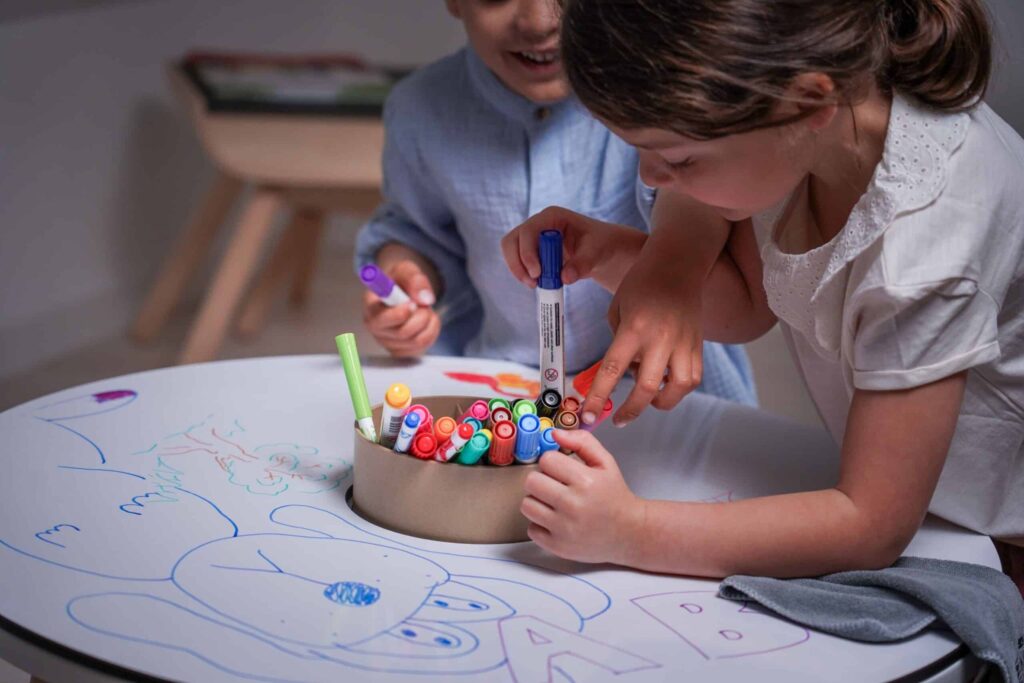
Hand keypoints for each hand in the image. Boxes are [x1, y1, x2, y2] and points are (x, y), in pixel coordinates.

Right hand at [362, 259, 440, 357]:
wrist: (403, 291)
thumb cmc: (400, 281)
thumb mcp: (406, 269)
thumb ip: (414, 279)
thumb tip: (425, 299)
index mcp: (370, 306)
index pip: (380, 319)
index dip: (400, 314)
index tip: (412, 304)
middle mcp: (375, 327)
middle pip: (402, 333)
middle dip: (420, 316)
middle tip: (422, 304)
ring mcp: (387, 341)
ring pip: (416, 341)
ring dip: (428, 323)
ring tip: (424, 310)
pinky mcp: (400, 350)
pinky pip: (422, 347)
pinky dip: (432, 332)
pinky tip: (427, 321)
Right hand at [502, 206, 645, 292]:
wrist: (601, 250)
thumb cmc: (601, 244)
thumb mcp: (597, 252)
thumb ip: (582, 263)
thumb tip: (565, 277)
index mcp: (552, 216)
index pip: (529, 230)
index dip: (527, 252)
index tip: (538, 274)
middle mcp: (538, 224)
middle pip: (513, 240)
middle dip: (518, 263)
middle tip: (532, 283)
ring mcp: (533, 237)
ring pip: (511, 250)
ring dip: (517, 269)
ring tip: (534, 285)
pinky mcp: (532, 250)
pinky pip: (517, 260)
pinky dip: (522, 273)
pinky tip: (537, 283)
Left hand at [521, 429, 645, 564]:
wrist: (629, 532)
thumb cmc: (614, 495)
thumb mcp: (605, 462)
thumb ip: (582, 442)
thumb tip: (553, 433)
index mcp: (586, 481)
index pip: (546, 460)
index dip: (552, 462)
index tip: (561, 470)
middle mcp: (573, 505)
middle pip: (531, 482)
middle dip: (542, 480)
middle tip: (555, 486)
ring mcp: (564, 528)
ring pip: (527, 505)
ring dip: (538, 502)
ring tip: (554, 503)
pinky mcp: (558, 546)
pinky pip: (531, 529)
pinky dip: (540, 525)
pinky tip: (556, 521)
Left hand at [580, 189, 732, 426]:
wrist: (677, 265)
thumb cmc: (641, 284)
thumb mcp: (617, 310)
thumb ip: (618, 344)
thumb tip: (624, 372)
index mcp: (634, 327)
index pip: (613, 370)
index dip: (598, 398)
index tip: (588, 417)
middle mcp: (661, 338)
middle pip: (647, 388)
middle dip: (631, 410)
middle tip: (620, 419)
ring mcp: (683, 343)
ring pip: (678, 388)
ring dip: (661, 402)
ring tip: (649, 401)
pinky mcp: (698, 345)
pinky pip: (692, 378)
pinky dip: (678, 389)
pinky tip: (666, 386)